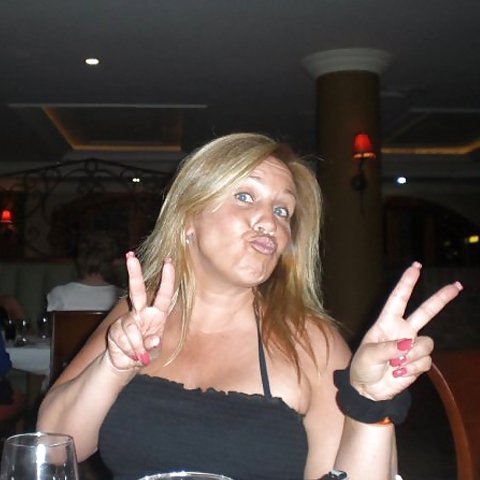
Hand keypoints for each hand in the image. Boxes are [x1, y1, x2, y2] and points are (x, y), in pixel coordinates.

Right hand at [106, 252, 174, 370]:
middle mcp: (142, 313)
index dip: (167, 279)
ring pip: (131, 326)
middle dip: (134, 273)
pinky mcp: (116, 328)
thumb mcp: (154, 352)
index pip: (165, 294)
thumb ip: (154, 345)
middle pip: (137, 290)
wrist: (125, 364)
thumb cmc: (146, 353)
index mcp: (158, 315)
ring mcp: (128, 319)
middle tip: (130, 256)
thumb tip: (154, 338)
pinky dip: (128, 349)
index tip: (168, 261)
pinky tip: (129, 354)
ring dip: (136, 345)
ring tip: (138, 355)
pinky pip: (122, 337)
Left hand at [350, 262, 461, 400]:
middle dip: (441, 298)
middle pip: (426, 311)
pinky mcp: (419, 362)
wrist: (368, 389)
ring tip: (394, 364)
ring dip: (412, 356)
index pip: (398, 299)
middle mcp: (403, 331)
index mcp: (386, 323)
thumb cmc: (363, 366)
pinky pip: (425, 362)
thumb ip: (388, 348)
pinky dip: (412, 369)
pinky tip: (399, 373)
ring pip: (427, 343)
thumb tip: (408, 344)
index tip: (416, 266)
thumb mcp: (369, 355)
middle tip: (457, 286)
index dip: (407, 283)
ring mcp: (412, 346)